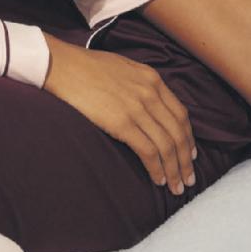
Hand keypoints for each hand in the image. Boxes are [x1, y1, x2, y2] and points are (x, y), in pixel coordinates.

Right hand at [42, 35, 196, 195]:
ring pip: (167, 145)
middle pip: (178, 133)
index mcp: (152, 79)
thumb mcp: (122, 67)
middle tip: (188, 178)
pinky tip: (158, 180)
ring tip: (176, 186)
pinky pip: (149, 151)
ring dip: (174, 170)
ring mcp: (137, 108)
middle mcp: (150, 93)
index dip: (188, 138)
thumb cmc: (84, 66)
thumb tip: (146, 104)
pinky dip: (157, 169)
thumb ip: (139, 84)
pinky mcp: (122, 123)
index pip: (180, 114)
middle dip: (185, 160)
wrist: (61, 65)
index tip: (189, 154)